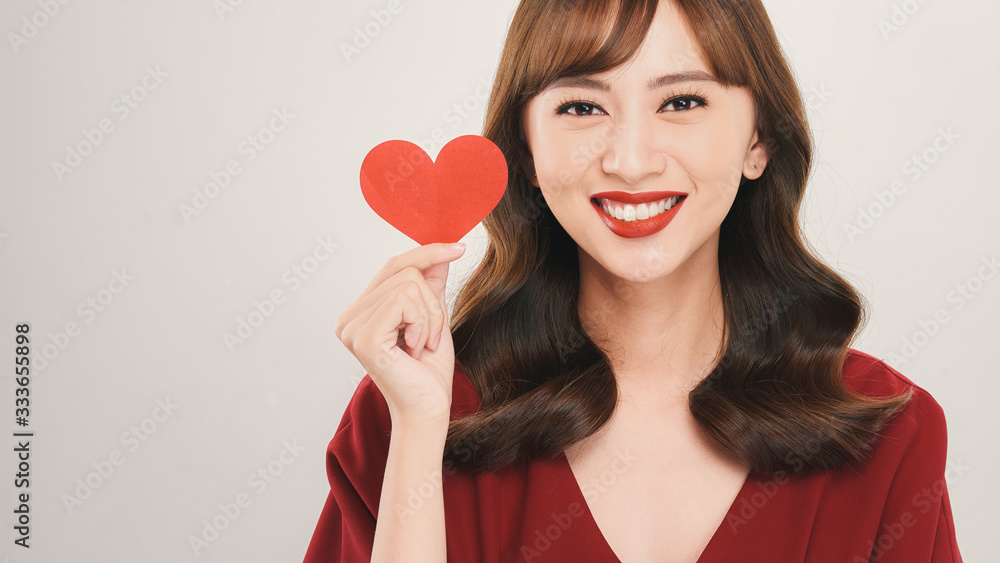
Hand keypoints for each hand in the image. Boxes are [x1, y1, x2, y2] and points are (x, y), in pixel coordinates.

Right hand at [335, 242, 465, 426]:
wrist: (429, 409)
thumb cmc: (428, 372)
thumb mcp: (433, 316)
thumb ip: (432, 283)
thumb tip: (442, 249)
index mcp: (361, 312)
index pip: (394, 266)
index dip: (427, 253)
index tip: (459, 248)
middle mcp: (349, 318)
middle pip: (404, 270)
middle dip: (432, 301)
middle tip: (430, 336)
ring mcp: (352, 327)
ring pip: (408, 284)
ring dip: (429, 316)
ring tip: (422, 345)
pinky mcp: (363, 336)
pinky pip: (404, 301)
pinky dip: (422, 323)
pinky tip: (415, 348)